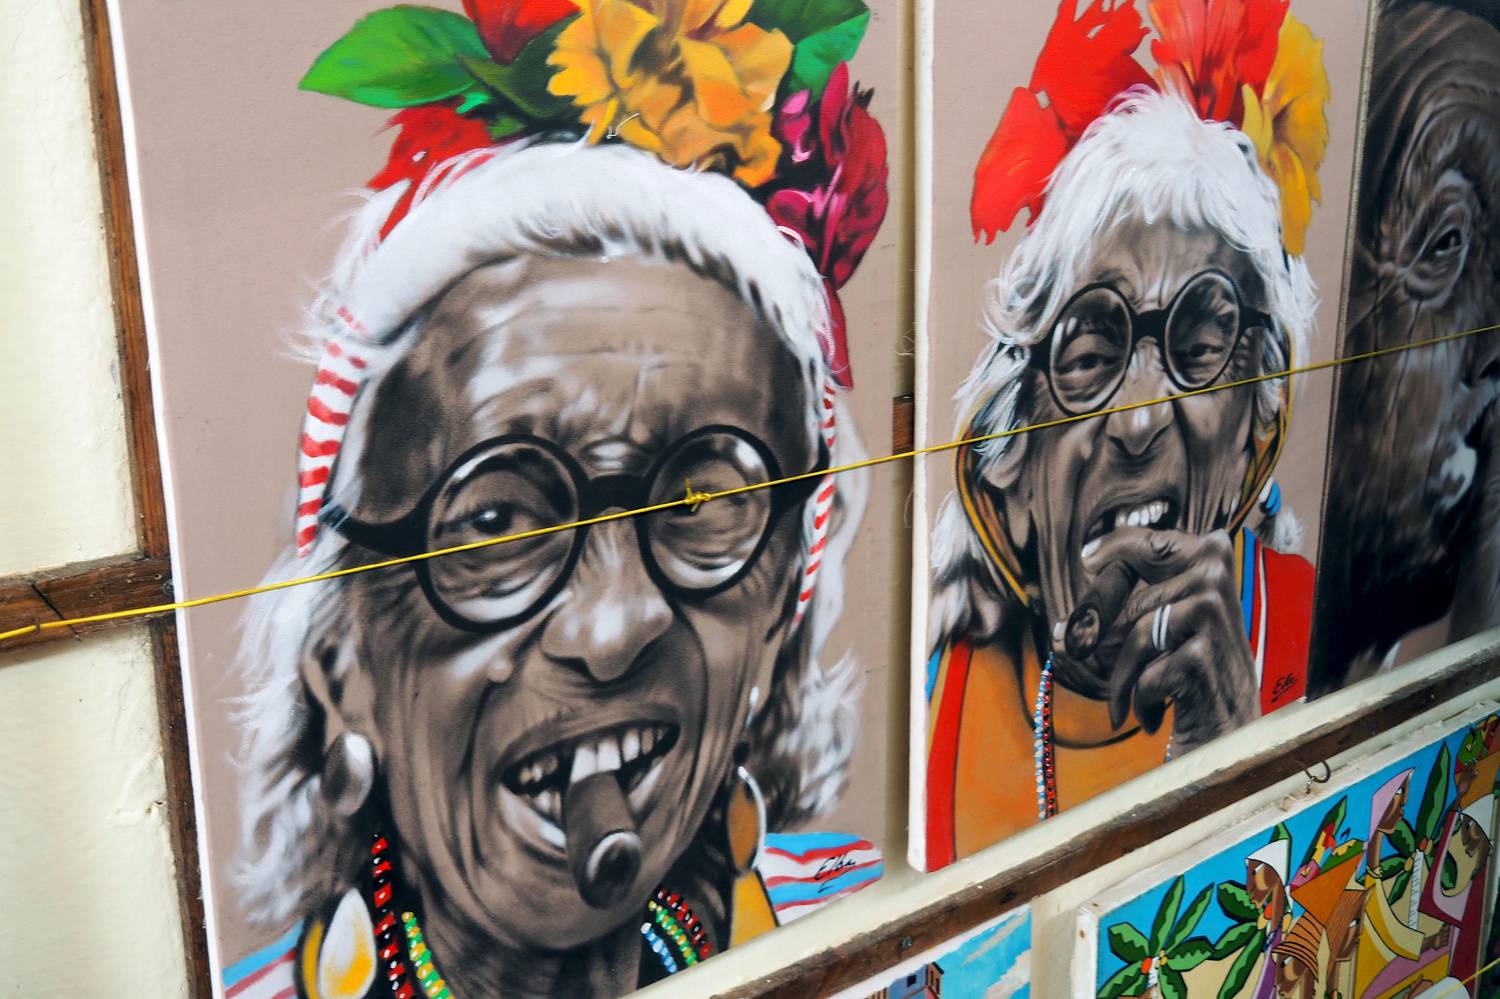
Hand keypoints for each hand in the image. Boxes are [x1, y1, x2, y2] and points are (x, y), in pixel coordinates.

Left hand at [1079, 527, 1257, 750]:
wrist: (1235, 733)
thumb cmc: (1198, 676)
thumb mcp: (1174, 627)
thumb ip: (1134, 604)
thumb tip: (1064, 630)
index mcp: (1213, 557)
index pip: (1152, 543)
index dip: (1114, 549)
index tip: (1086, 558)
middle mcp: (1216, 578)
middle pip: (1132, 600)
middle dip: (1096, 631)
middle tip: (1068, 647)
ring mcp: (1212, 616)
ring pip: (1135, 635)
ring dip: (1122, 677)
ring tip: (1124, 700)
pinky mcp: (1200, 656)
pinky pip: (1143, 672)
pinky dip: (1138, 702)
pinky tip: (1152, 719)